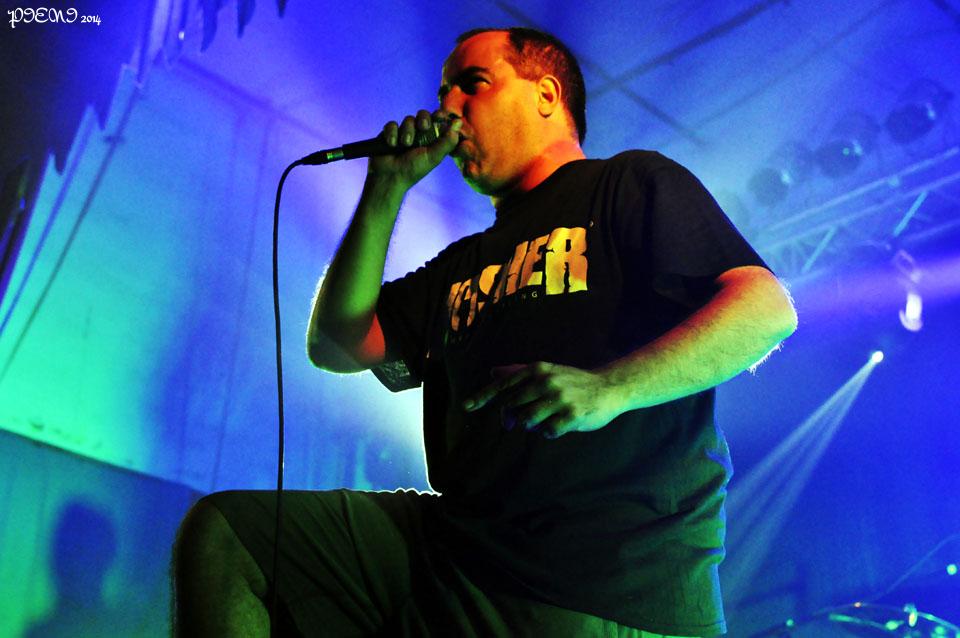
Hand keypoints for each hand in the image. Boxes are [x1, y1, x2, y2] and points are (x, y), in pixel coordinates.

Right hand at [367, 109, 461, 193]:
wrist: (389, 177)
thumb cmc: (413, 170)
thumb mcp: (433, 157)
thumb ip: (447, 141)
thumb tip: (459, 123)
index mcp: (432, 139)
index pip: (438, 121)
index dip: (440, 115)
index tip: (440, 115)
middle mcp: (419, 134)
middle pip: (423, 115)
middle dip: (423, 119)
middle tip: (424, 127)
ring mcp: (403, 133)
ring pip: (408, 119)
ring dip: (407, 131)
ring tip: (405, 145)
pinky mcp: (390, 134)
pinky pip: (392, 125)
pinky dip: (392, 133)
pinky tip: (392, 145)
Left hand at [462, 362, 624, 438]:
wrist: (609, 387)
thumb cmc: (573, 381)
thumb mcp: (546, 371)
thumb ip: (518, 372)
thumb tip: (492, 372)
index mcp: (538, 370)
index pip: (504, 385)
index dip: (483, 397)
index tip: (466, 406)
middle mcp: (546, 382)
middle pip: (512, 406)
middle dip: (511, 418)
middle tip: (516, 421)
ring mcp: (559, 399)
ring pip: (527, 421)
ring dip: (531, 425)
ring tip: (543, 419)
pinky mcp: (571, 416)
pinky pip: (547, 432)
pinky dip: (548, 432)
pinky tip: (558, 425)